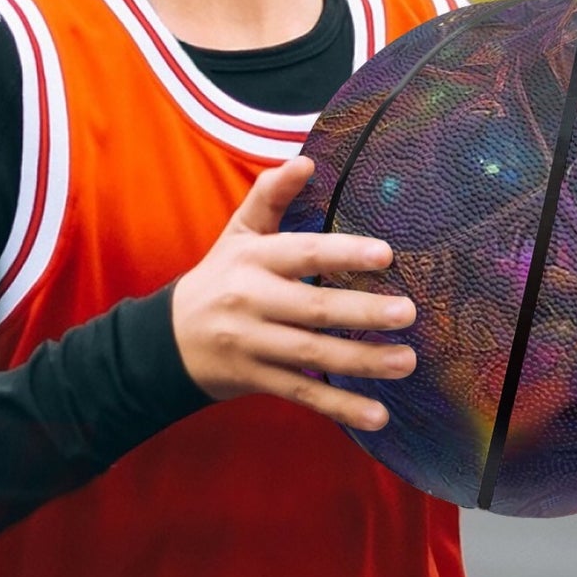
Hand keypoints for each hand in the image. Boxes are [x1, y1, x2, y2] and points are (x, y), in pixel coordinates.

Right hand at [171, 156, 416, 430]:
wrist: (167, 341)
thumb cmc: (219, 279)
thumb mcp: (237, 234)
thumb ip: (270, 196)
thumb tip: (305, 159)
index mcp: (252, 260)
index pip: (301, 253)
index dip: (341, 253)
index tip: (386, 255)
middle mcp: (251, 302)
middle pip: (313, 308)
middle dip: (362, 312)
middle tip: (409, 313)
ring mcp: (253, 345)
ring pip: (312, 355)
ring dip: (363, 361)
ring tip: (407, 361)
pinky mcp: (257, 380)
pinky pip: (304, 394)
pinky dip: (340, 407)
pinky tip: (378, 416)